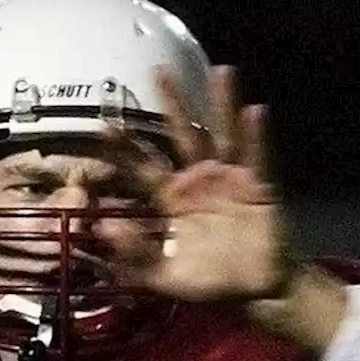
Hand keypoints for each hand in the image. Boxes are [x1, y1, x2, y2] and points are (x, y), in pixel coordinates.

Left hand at [95, 66, 293, 301]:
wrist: (254, 291)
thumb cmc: (206, 281)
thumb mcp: (163, 275)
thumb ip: (134, 254)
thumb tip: (102, 229)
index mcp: (170, 199)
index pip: (142, 167)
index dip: (124, 148)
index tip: (102, 125)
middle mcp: (197, 180)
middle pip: (181, 135)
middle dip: (172, 104)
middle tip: (158, 68)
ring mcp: (229, 179)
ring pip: (223, 135)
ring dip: (221, 104)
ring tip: (220, 71)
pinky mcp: (257, 187)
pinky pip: (257, 158)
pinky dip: (255, 136)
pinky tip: (253, 111)